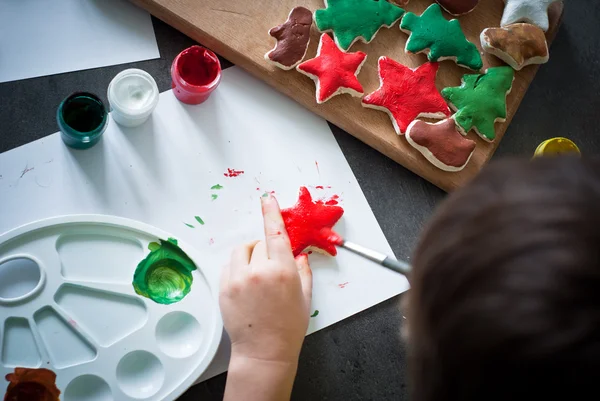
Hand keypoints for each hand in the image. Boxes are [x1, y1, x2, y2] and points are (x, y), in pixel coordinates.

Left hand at [220, 193, 312, 364]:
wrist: (264, 352)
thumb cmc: (288, 328)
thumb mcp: (304, 297)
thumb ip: (303, 271)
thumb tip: (299, 254)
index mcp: (283, 271)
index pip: (275, 233)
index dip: (272, 213)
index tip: (268, 198)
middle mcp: (259, 271)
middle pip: (259, 243)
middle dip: (266, 251)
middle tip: (271, 269)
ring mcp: (238, 279)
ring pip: (242, 251)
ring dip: (250, 255)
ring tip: (257, 274)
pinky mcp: (224, 287)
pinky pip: (230, 265)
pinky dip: (238, 268)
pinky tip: (246, 284)